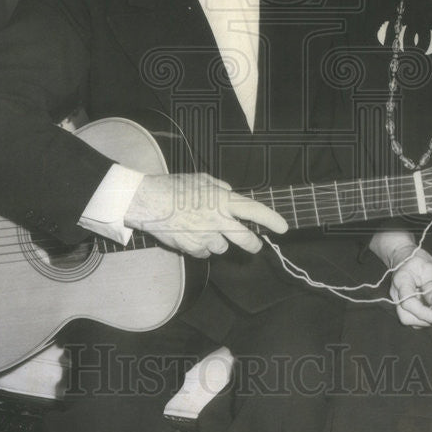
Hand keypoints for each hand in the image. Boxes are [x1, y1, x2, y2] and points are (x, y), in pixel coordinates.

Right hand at [124, 173, 287, 257]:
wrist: (149, 201)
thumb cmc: (174, 187)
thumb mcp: (202, 179)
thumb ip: (221, 187)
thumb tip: (231, 193)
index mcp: (223, 200)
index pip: (254, 211)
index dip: (271, 220)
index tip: (283, 228)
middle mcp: (218, 220)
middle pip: (245, 239)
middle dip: (252, 244)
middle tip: (254, 244)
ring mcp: (205, 236)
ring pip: (222, 248)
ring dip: (217, 241)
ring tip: (202, 229)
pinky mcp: (192, 248)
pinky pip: (203, 253)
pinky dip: (200, 247)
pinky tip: (190, 235)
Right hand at [389, 247, 431, 327]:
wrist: (405, 258)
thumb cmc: (417, 260)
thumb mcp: (428, 266)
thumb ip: (431, 284)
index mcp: (401, 281)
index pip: (407, 302)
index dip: (422, 312)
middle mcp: (396, 294)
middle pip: (405, 317)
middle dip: (424, 320)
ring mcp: (398, 302)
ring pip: (409, 320)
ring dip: (425, 321)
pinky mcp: (403, 306)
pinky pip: (412, 319)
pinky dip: (424, 319)